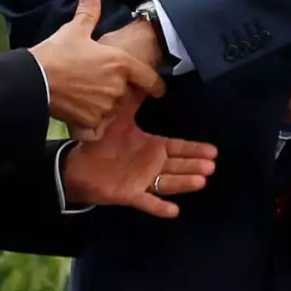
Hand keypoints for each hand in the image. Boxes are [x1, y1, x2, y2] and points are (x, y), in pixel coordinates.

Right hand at [31, 0, 165, 134]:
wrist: (35, 80)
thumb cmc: (57, 52)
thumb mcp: (74, 30)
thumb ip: (88, 14)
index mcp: (120, 63)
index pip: (149, 78)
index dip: (155, 85)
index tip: (158, 90)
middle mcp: (117, 87)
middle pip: (127, 94)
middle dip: (118, 91)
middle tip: (100, 84)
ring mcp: (105, 106)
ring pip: (112, 109)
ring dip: (105, 106)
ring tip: (87, 96)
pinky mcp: (91, 121)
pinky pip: (98, 125)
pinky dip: (92, 123)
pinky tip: (81, 116)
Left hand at [62, 93, 217, 217]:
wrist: (78, 166)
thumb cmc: (101, 141)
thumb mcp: (119, 117)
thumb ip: (133, 99)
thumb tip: (145, 79)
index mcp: (151, 146)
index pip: (177, 147)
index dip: (195, 149)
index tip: (213, 150)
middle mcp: (151, 164)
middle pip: (178, 165)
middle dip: (194, 165)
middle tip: (212, 166)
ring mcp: (143, 181)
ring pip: (168, 182)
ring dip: (184, 182)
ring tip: (201, 181)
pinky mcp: (130, 194)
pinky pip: (147, 202)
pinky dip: (160, 207)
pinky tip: (174, 211)